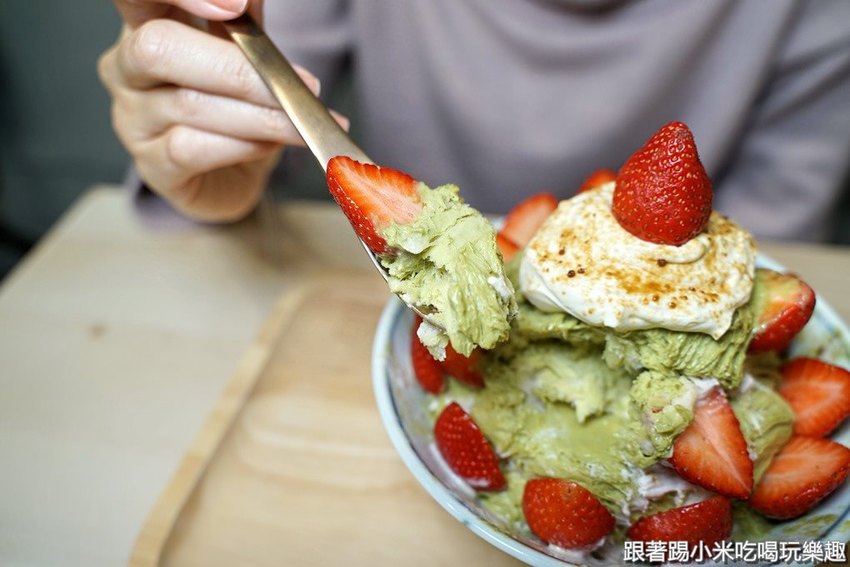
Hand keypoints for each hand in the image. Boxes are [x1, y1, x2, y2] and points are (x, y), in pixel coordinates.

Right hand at [98, 0, 343, 220]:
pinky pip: (192, 149)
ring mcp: (132, 120)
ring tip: (300, 121)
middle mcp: (125, 68)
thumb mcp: (247, 54)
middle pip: (159, 48)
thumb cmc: (237, 105)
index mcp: (145, 23)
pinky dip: (243, 145)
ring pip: (189, 104)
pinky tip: (270, 144)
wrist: (235, 174)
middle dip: (239, 69)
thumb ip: (248, 22)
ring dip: (259, 115)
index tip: (238, 8)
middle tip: (300, 85)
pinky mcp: (152, 167)